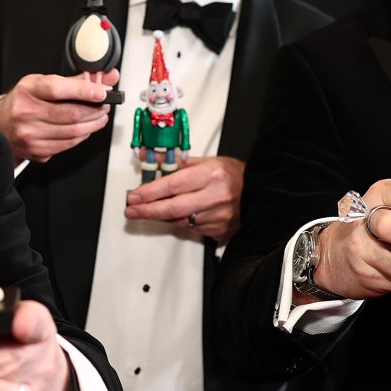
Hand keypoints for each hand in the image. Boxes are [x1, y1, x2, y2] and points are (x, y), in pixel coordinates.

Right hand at [0, 71, 120, 163]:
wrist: (2, 124)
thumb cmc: (25, 100)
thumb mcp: (43, 82)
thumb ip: (76, 81)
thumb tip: (108, 78)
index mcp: (27, 90)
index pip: (58, 89)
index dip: (84, 91)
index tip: (102, 92)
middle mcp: (25, 112)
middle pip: (71, 114)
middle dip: (95, 110)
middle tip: (105, 105)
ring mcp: (30, 134)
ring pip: (73, 132)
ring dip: (93, 124)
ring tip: (99, 117)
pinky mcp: (36, 150)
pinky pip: (68, 144)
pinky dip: (82, 136)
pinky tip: (85, 128)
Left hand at [124, 155, 244, 243]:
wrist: (258, 191)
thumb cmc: (232, 175)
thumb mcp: (206, 162)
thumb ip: (176, 163)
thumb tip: (150, 158)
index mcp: (210, 175)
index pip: (172, 185)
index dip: (149, 193)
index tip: (134, 197)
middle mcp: (215, 196)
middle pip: (173, 208)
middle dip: (148, 211)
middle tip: (132, 211)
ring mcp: (219, 216)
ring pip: (180, 222)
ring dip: (163, 217)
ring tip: (153, 211)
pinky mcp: (220, 231)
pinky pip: (192, 230)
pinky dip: (181, 223)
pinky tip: (178, 216)